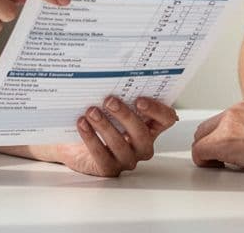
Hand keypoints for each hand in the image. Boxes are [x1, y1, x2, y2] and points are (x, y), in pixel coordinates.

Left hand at [51, 97, 178, 176]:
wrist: (77, 145)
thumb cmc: (101, 122)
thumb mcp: (115, 109)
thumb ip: (122, 96)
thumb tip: (114, 74)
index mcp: (150, 127)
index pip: (166, 119)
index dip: (157, 110)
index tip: (139, 100)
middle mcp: (142, 145)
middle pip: (142, 134)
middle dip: (125, 116)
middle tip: (109, 101)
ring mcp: (127, 159)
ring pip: (120, 145)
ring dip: (105, 126)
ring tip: (91, 111)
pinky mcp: (108, 169)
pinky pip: (101, 155)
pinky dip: (91, 138)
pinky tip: (83, 124)